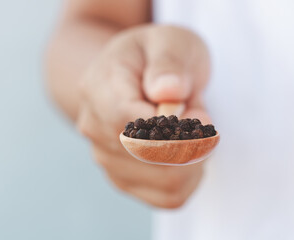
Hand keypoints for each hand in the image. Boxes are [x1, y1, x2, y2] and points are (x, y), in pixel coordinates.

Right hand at [77, 25, 210, 207]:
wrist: (132, 77)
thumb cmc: (154, 58)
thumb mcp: (169, 42)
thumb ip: (168, 63)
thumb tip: (168, 93)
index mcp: (99, 88)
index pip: (132, 124)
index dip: (176, 126)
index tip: (199, 113)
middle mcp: (94, 128)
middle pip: (152, 159)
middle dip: (192, 142)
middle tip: (199, 116)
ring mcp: (106, 158)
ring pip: (167, 182)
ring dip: (195, 158)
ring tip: (190, 131)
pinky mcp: (124, 179)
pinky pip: (167, 196)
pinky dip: (190, 177)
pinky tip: (186, 153)